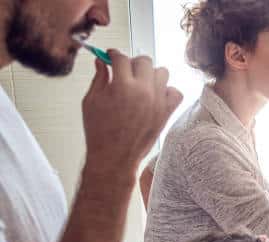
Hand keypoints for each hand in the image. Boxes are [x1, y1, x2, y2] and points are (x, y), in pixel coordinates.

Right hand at [82, 51, 182, 177]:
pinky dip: (167, 91)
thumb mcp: (91, 101)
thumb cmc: (100, 133)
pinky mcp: (166, 113)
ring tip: (140, 84)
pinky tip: (155, 96)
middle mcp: (143, 91)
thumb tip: (101, 62)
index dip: (113, 55)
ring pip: (162, 73)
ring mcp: (158, 102)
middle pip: (145, 61)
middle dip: (133, 62)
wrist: (114, 158)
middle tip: (125, 71)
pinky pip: (176, 92)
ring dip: (151, 74)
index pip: (121, 58)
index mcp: (122, 86)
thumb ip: (99, 78)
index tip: (111, 56)